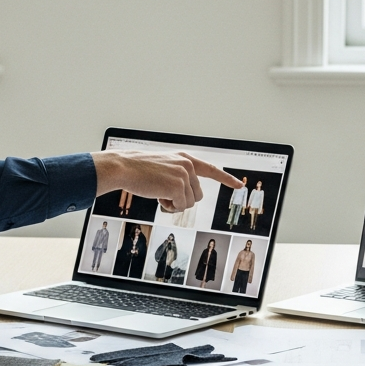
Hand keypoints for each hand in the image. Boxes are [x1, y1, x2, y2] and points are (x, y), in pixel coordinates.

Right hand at [93, 150, 242, 212]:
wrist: (124, 167)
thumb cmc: (139, 169)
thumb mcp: (164, 167)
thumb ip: (178, 175)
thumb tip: (187, 197)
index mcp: (185, 159)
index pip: (211, 169)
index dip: (226, 178)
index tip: (239, 185)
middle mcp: (188, 165)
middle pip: (197, 195)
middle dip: (182, 200)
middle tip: (163, 194)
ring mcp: (184, 175)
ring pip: (189, 203)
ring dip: (174, 204)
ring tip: (158, 192)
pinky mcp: (178, 186)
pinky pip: (180, 206)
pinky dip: (168, 206)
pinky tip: (157, 196)